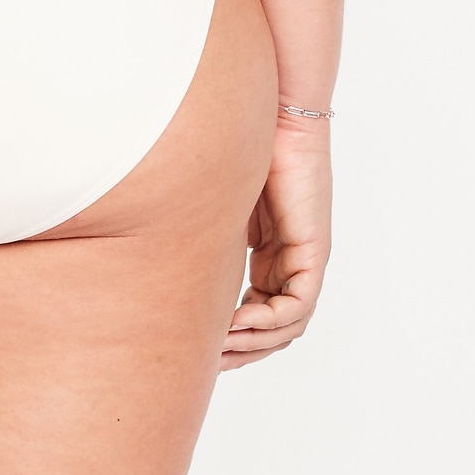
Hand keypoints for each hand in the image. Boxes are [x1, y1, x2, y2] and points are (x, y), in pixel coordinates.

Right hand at [221, 112, 332, 369]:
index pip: (261, 308)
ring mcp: (305, 257)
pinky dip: (267, 323)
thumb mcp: (217, 200)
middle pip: (276, 326)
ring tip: (219, 348)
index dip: (235, 334)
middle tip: (209, 362)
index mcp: (273, 250)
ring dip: (253, 343)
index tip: (204, 345)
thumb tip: (162, 244)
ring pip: (288, 324)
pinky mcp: (312, 250)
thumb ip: (205, 229)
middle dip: (243, 350)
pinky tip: (236, 323)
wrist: (271, 112)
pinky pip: (296, 307)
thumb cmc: (242, 142)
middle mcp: (293, 259)